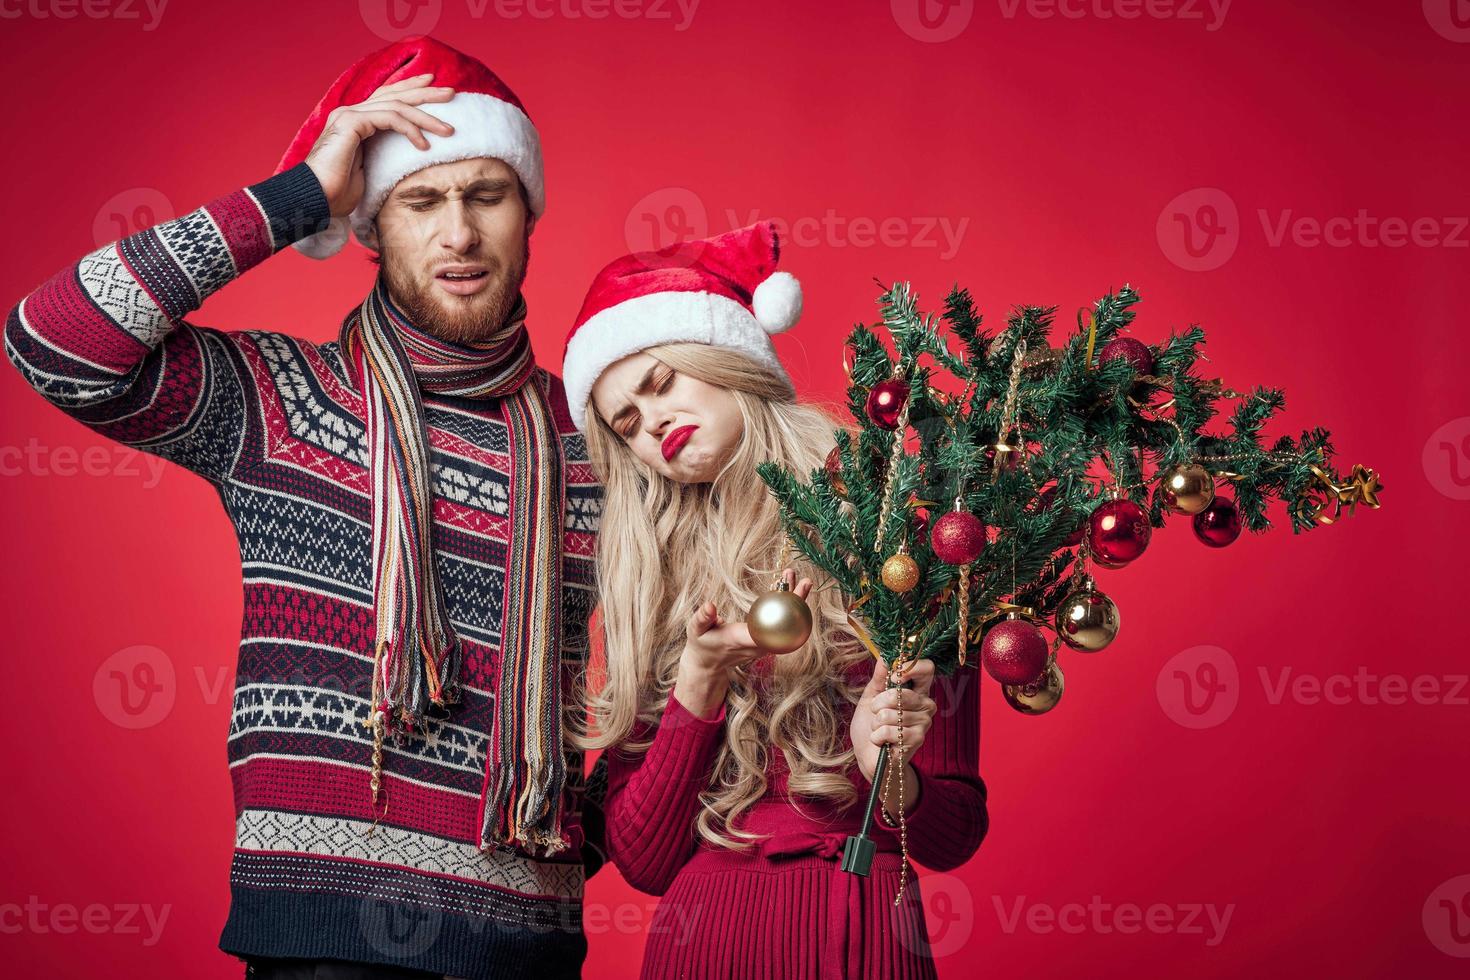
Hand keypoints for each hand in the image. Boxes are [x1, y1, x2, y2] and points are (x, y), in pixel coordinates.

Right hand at [304, 73, 455, 216]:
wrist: (316, 199)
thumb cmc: (340, 193)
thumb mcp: (370, 170)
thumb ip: (384, 156)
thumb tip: (407, 160)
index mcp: (355, 121)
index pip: (387, 98)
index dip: (410, 89)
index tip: (433, 86)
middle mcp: (351, 112)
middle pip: (394, 94)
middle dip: (425, 92)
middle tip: (452, 93)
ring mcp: (349, 115)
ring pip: (396, 106)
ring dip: (426, 117)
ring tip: (449, 130)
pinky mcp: (351, 122)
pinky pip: (389, 118)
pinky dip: (410, 130)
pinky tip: (424, 145)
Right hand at [673, 569, 811, 718]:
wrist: (708, 664)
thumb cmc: (702, 644)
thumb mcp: (696, 630)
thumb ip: (702, 618)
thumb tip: (710, 605)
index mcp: (741, 640)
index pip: (766, 630)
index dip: (782, 618)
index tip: (792, 601)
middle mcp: (757, 644)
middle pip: (784, 625)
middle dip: (797, 603)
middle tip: (806, 581)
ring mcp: (764, 643)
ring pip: (785, 623)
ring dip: (793, 600)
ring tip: (796, 577)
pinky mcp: (765, 640)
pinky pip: (780, 623)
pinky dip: (785, 604)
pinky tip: (785, 586)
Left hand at [850, 657, 936, 786]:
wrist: (867, 755)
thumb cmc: (870, 725)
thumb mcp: (871, 696)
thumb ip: (879, 677)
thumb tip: (884, 658)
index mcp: (917, 690)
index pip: (927, 668)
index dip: (909, 668)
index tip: (892, 677)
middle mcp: (925, 705)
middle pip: (902, 693)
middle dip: (880, 703)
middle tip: (876, 712)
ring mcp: (923, 723)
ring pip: (891, 713)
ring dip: (876, 723)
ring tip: (879, 729)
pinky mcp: (917, 740)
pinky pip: (889, 730)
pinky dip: (877, 736)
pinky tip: (881, 742)